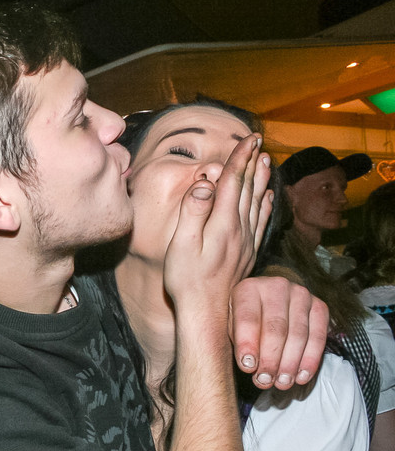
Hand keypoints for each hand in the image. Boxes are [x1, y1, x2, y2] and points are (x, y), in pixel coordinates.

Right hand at [164, 134, 272, 315]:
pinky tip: (269, 197)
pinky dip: (267, 205)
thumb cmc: (187, 280)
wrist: (206, 312)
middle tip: (258, 141)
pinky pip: (261, 221)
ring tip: (266, 160)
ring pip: (258, 202)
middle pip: (248, 188)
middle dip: (253, 162)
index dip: (240, 158)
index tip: (248, 138)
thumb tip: (205, 182)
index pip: (233, 182)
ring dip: (261, 179)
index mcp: (222, 223)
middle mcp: (239, 229)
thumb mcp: (181, 244)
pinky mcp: (247, 253)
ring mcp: (246, 242)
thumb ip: (193, 211)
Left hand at [230, 275, 327, 388]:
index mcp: (248, 289)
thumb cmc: (244, 319)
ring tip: (282, 383)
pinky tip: (301, 376)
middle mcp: (276, 286)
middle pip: (275, 329)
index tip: (248, 368)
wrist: (266, 301)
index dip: (248, 345)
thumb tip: (251, 366)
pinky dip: (310, 359)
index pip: (248, 319)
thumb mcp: (231, 326)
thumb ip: (238, 342)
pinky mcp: (319, 306)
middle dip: (271, 359)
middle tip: (265, 380)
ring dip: (290, 363)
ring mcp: (301, 294)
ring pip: (298, 334)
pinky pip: (318, 336)